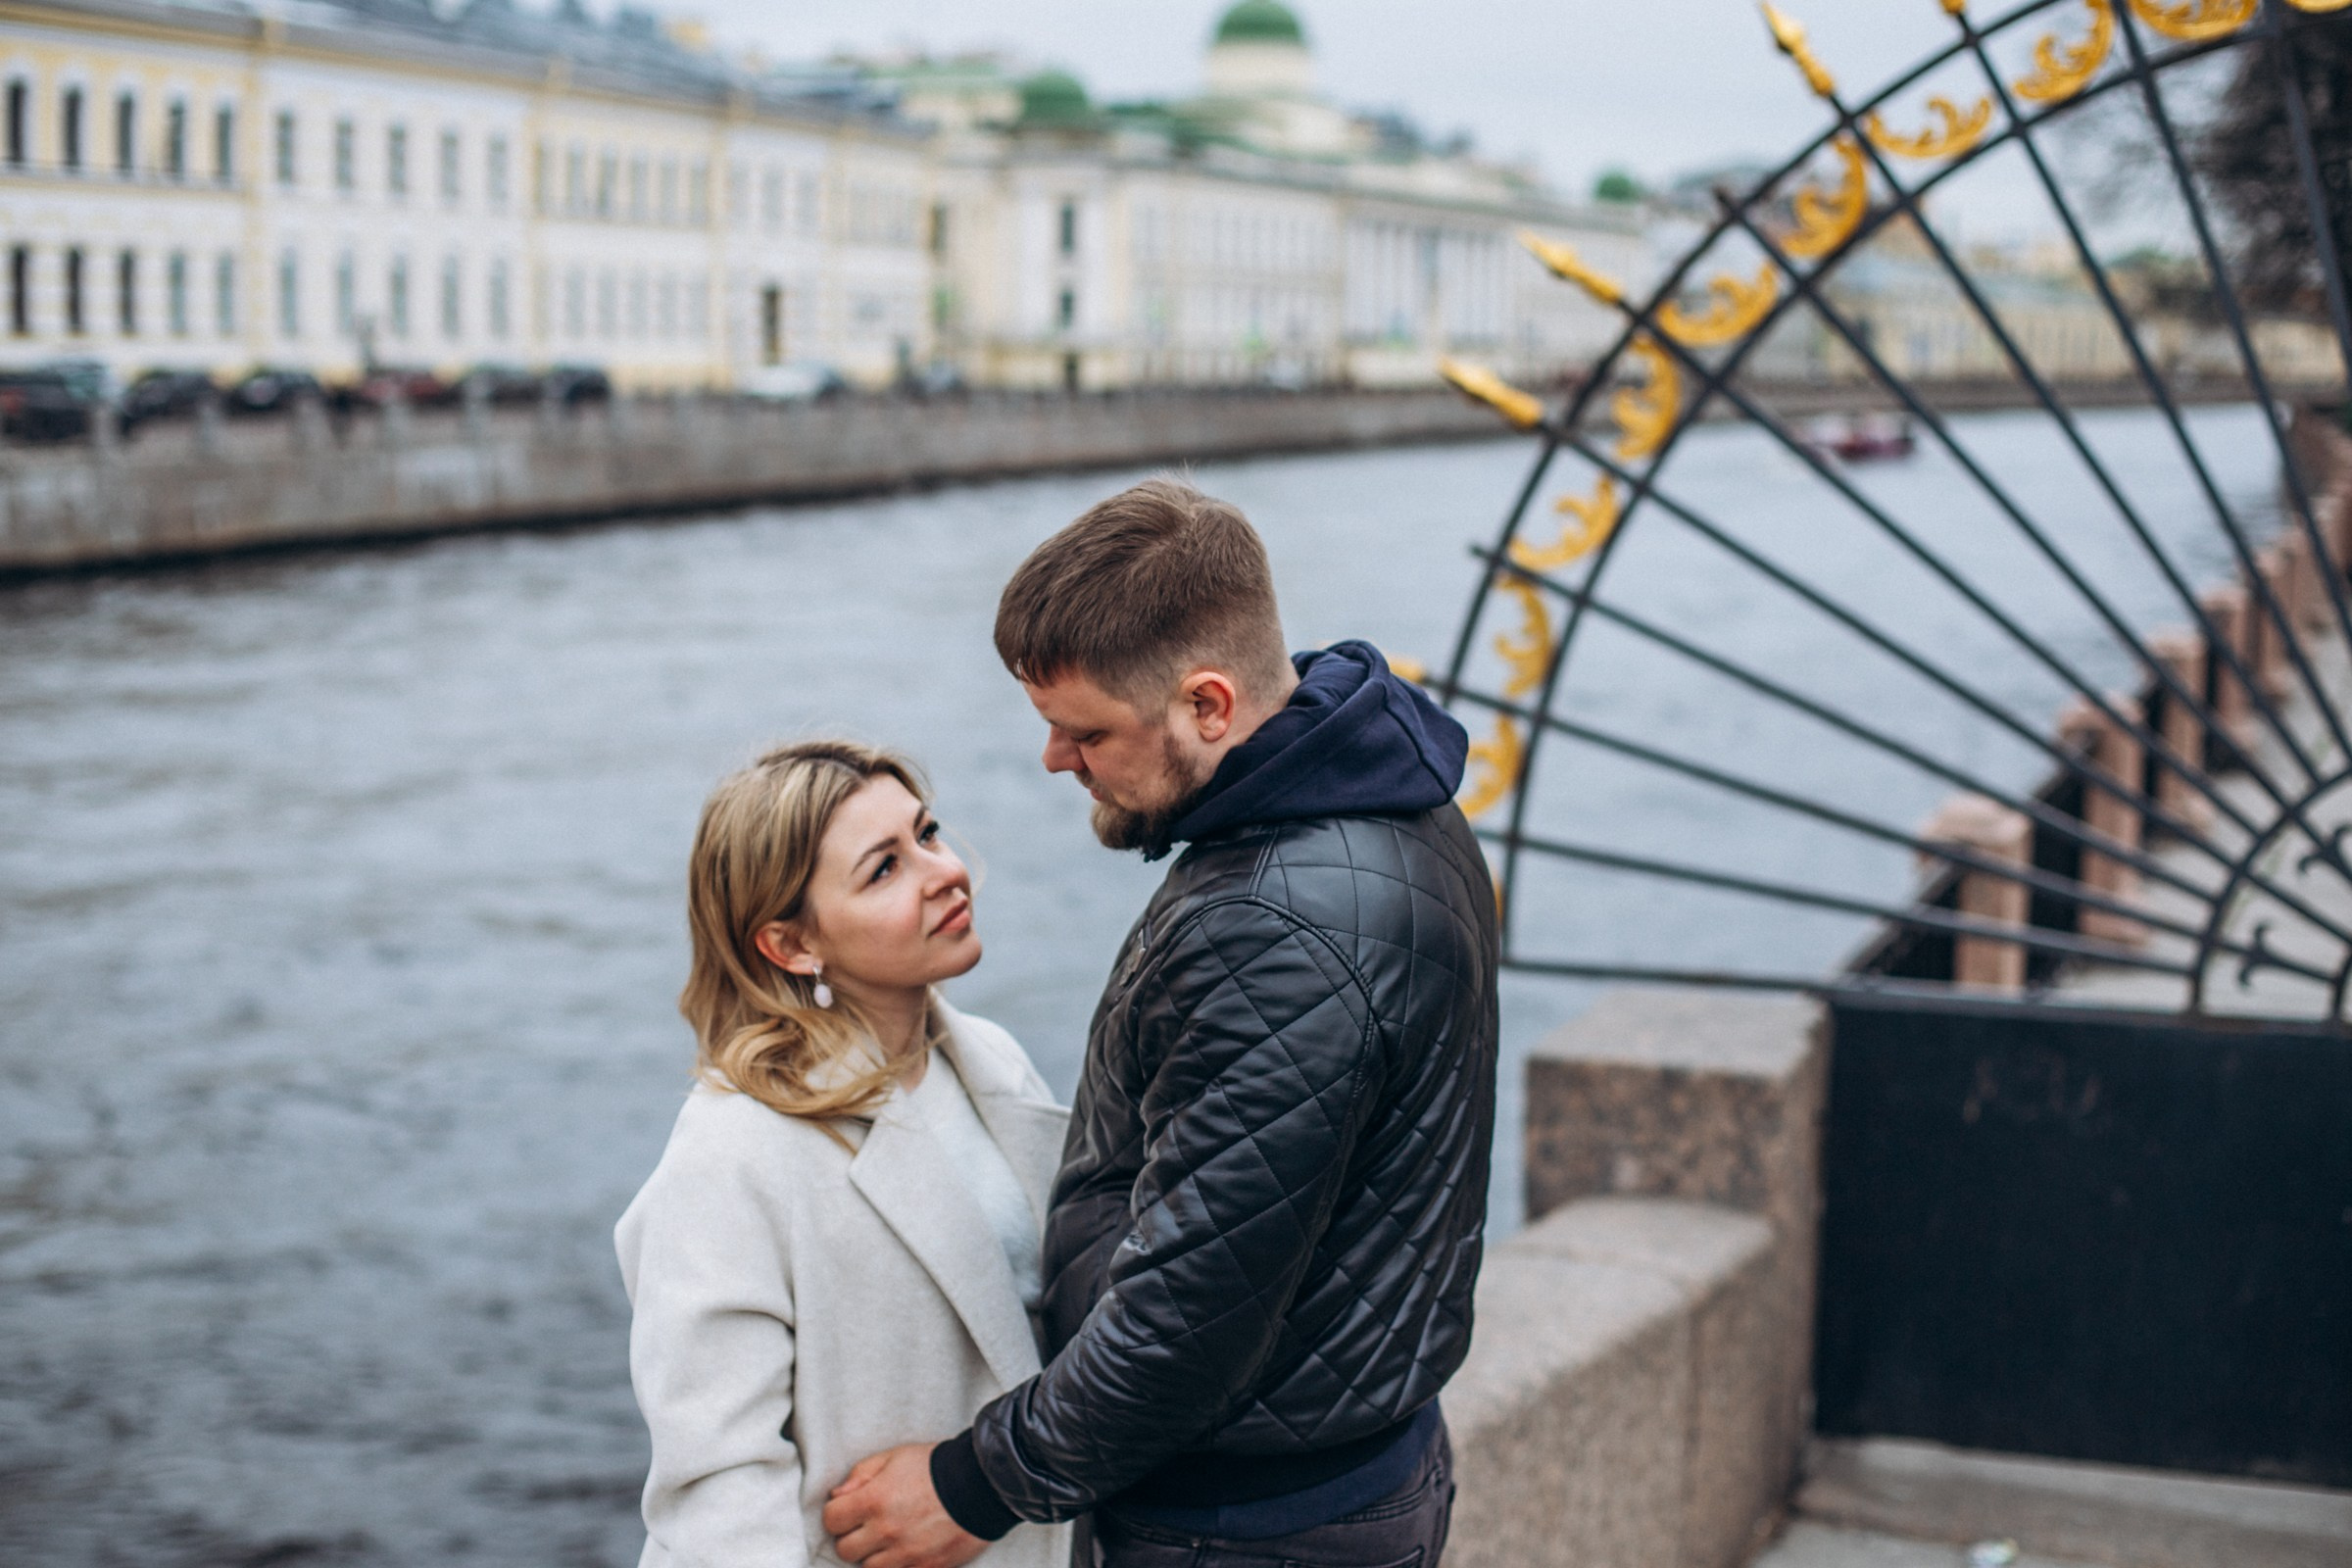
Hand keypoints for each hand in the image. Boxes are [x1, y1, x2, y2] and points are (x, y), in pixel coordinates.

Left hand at [824, 1443, 987, 1567]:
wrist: (982, 1485)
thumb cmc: (936, 1467)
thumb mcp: (895, 1457)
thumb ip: (861, 1474)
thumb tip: (837, 1495)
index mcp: (875, 1500)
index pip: (832, 1520)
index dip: (838, 1513)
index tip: (848, 1509)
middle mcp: (886, 1531)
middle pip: (845, 1550)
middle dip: (853, 1537)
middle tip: (869, 1525)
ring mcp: (906, 1554)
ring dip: (873, 1555)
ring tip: (889, 1539)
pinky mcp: (926, 1567)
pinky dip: (898, 1564)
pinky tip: (907, 1548)